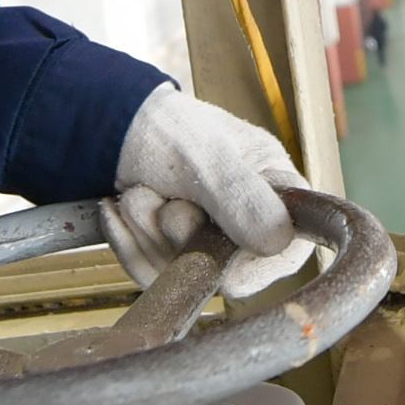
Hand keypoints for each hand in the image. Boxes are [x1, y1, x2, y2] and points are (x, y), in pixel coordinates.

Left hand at [114, 84, 313, 298]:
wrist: (116, 130)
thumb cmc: (169, 128)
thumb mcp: (206, 154)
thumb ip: (240, 195)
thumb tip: (278, 241)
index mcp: (276, 191)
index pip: (289, 250)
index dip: (257, 264)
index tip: (222, 255)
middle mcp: (248, 224)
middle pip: (225, 272)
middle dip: (181, 234)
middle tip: (169, 199)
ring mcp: (208, 245)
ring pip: (181, 275)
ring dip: (146, 232)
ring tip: (142, 192)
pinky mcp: (171, 258)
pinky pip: (148, 275)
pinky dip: (127, 242)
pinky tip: (121, 210)